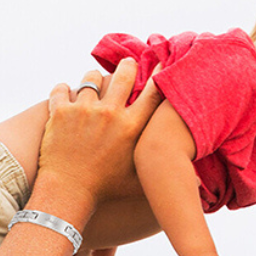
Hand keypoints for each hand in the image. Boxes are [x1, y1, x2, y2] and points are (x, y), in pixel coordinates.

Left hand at [38, 59, 162, 216]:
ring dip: (93, 80)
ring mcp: (84, 110)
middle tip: (127, 64)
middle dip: (127, 66)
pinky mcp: (60, 112)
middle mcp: (109, 113)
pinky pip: (62, 89)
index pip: (152, 92)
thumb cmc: (104, 190)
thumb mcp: (137, 181)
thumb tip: (195, 183)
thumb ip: (161, 172)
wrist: (68, 192)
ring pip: (91, 78)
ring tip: (92, 85)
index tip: (161, 64)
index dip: (159, 74)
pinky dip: (63, 91)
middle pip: (124, 74)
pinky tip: (65, 95)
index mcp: (131, 127)